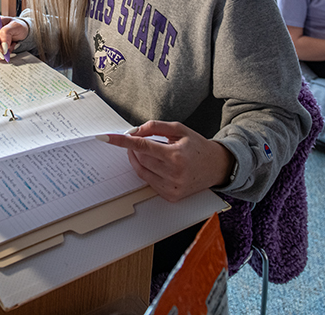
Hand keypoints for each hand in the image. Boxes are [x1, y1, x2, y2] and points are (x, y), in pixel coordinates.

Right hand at [0, 17, 27, 61]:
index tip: (2, 50)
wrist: (21, 30)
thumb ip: (7, 33)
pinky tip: (7, 50)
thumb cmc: (18, 26)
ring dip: (0, 54)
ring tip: (10, 48)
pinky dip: (0, 56)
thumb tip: (3, 45)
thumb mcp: (16, 26)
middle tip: (8, 51)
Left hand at [101, 120, 232, 202]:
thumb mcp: (179, 129)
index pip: (142, 146)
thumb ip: (155, 127)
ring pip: (141, 170)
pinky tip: (157, 163)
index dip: (122, 142)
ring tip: (151, 150)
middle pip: (140, 158)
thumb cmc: (197, 146)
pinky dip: (147, 170)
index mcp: (176, 155)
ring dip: (139, 158)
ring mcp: (172, 188)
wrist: (217, 167)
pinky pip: (149, 181)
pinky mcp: (171, 196)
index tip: (107, 138)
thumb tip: (135, 131)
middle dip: (136, 147)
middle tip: (141, 139)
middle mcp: (173, 174)